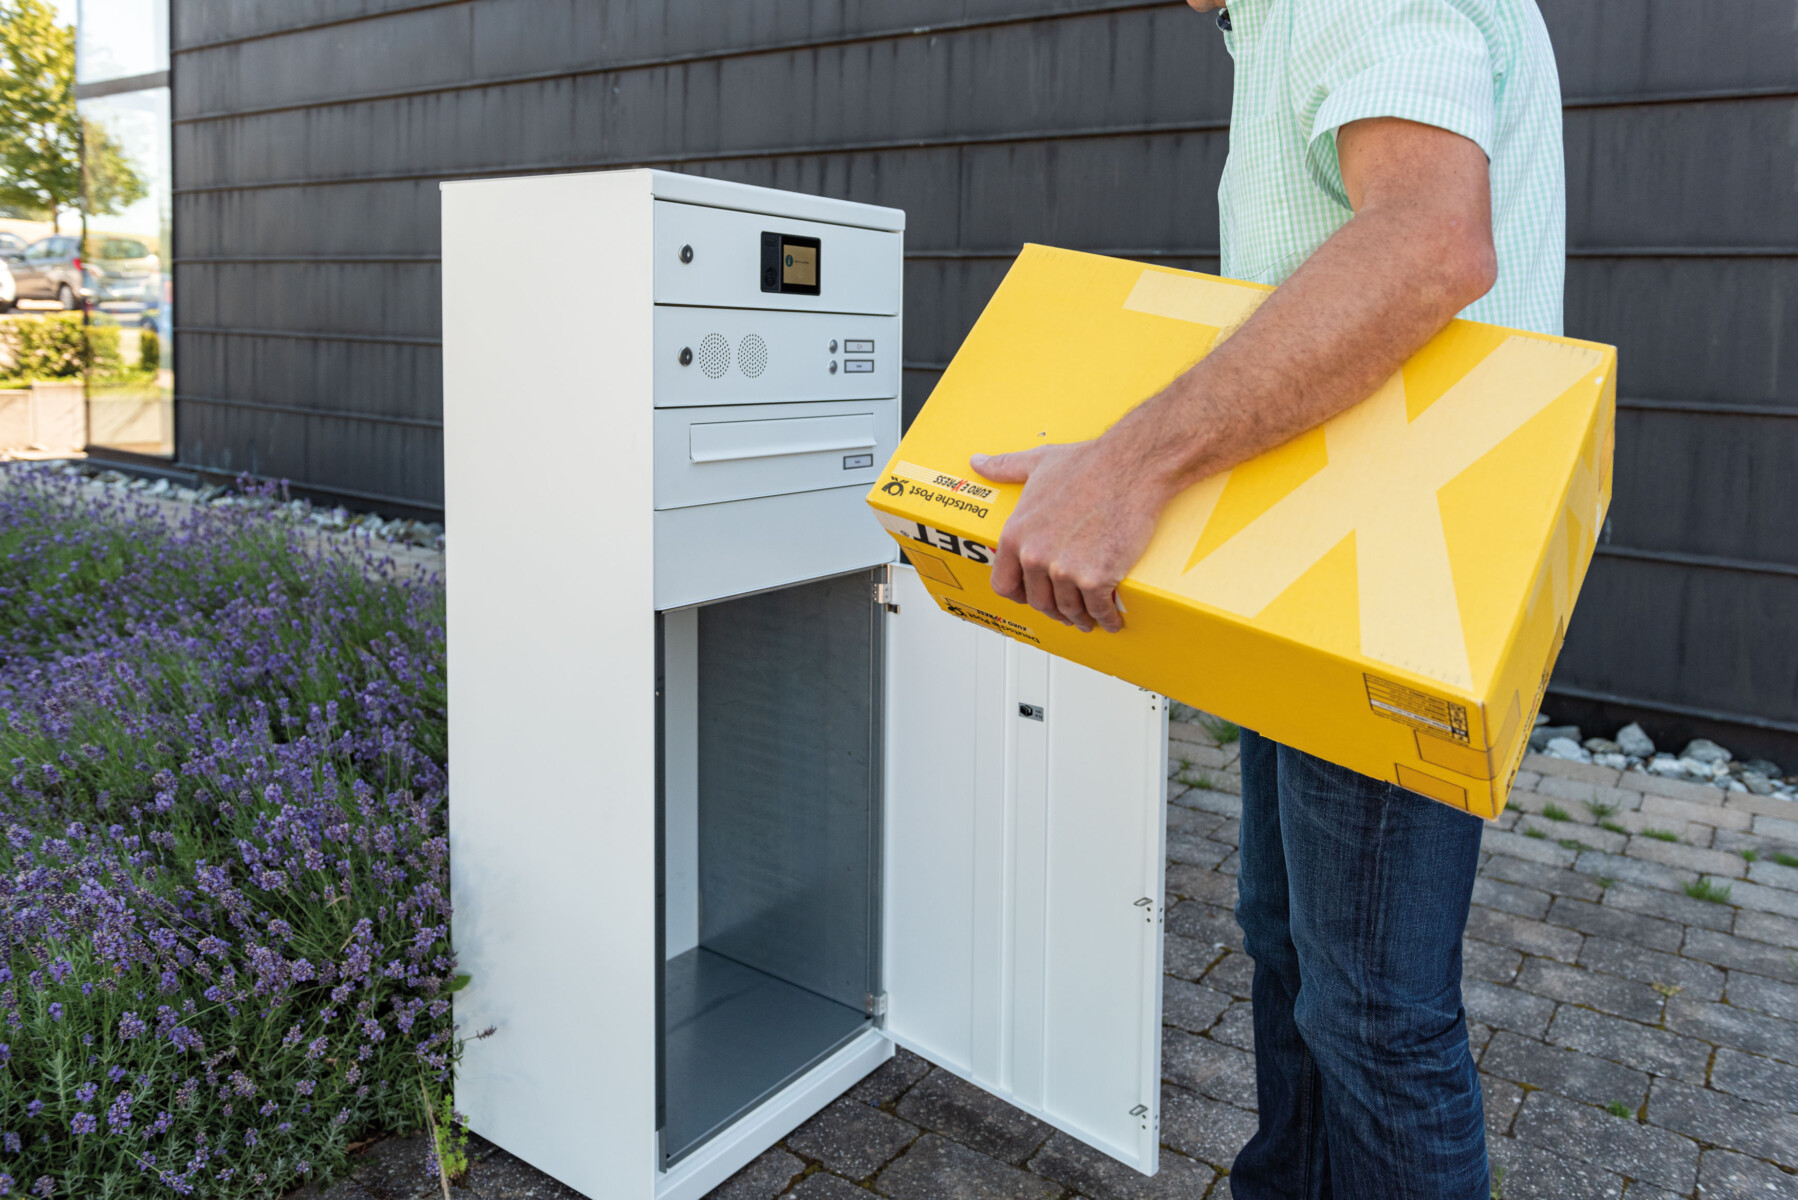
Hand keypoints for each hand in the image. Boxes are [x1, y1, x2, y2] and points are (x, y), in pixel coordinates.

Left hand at [971, 441, 1167, 633]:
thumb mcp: (1037, 462)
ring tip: (1089, 618)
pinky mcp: (1097, 578)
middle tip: (1067, 611)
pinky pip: (1098, 610)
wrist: (1131, 467)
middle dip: (1054, 610)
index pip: (1004, 584)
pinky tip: (1112, 618)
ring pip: (1069, 610)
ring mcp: (1065, 570)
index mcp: (1016, 534)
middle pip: (1039, 601)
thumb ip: (1004, 467)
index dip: (1020, 595)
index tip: (1031, 598)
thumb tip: (978, 463)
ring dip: (1080, 619)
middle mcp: (1035, 556)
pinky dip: (1107, 619)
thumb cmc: (1089, 463)